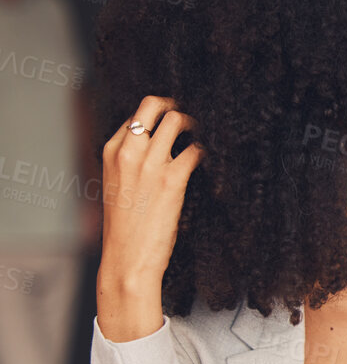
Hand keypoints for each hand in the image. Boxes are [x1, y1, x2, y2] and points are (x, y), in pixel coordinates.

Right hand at [96, 96, 202, 341]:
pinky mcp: (171, 179)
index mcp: (111, 151)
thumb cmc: (127, 228)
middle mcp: (128, 151)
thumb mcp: (119, 186)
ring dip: (198, 122)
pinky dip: (210, 148)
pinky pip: (197, 149)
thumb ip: (133, 162)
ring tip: (212, 132)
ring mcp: (149, 163)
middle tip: (200, 114)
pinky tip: (218, 155)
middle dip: (180, 104)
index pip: (137, 113)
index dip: (162, 109)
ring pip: (177, 120)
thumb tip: (159, 147)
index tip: (180, 114)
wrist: (126, 260)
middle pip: (155, 105)